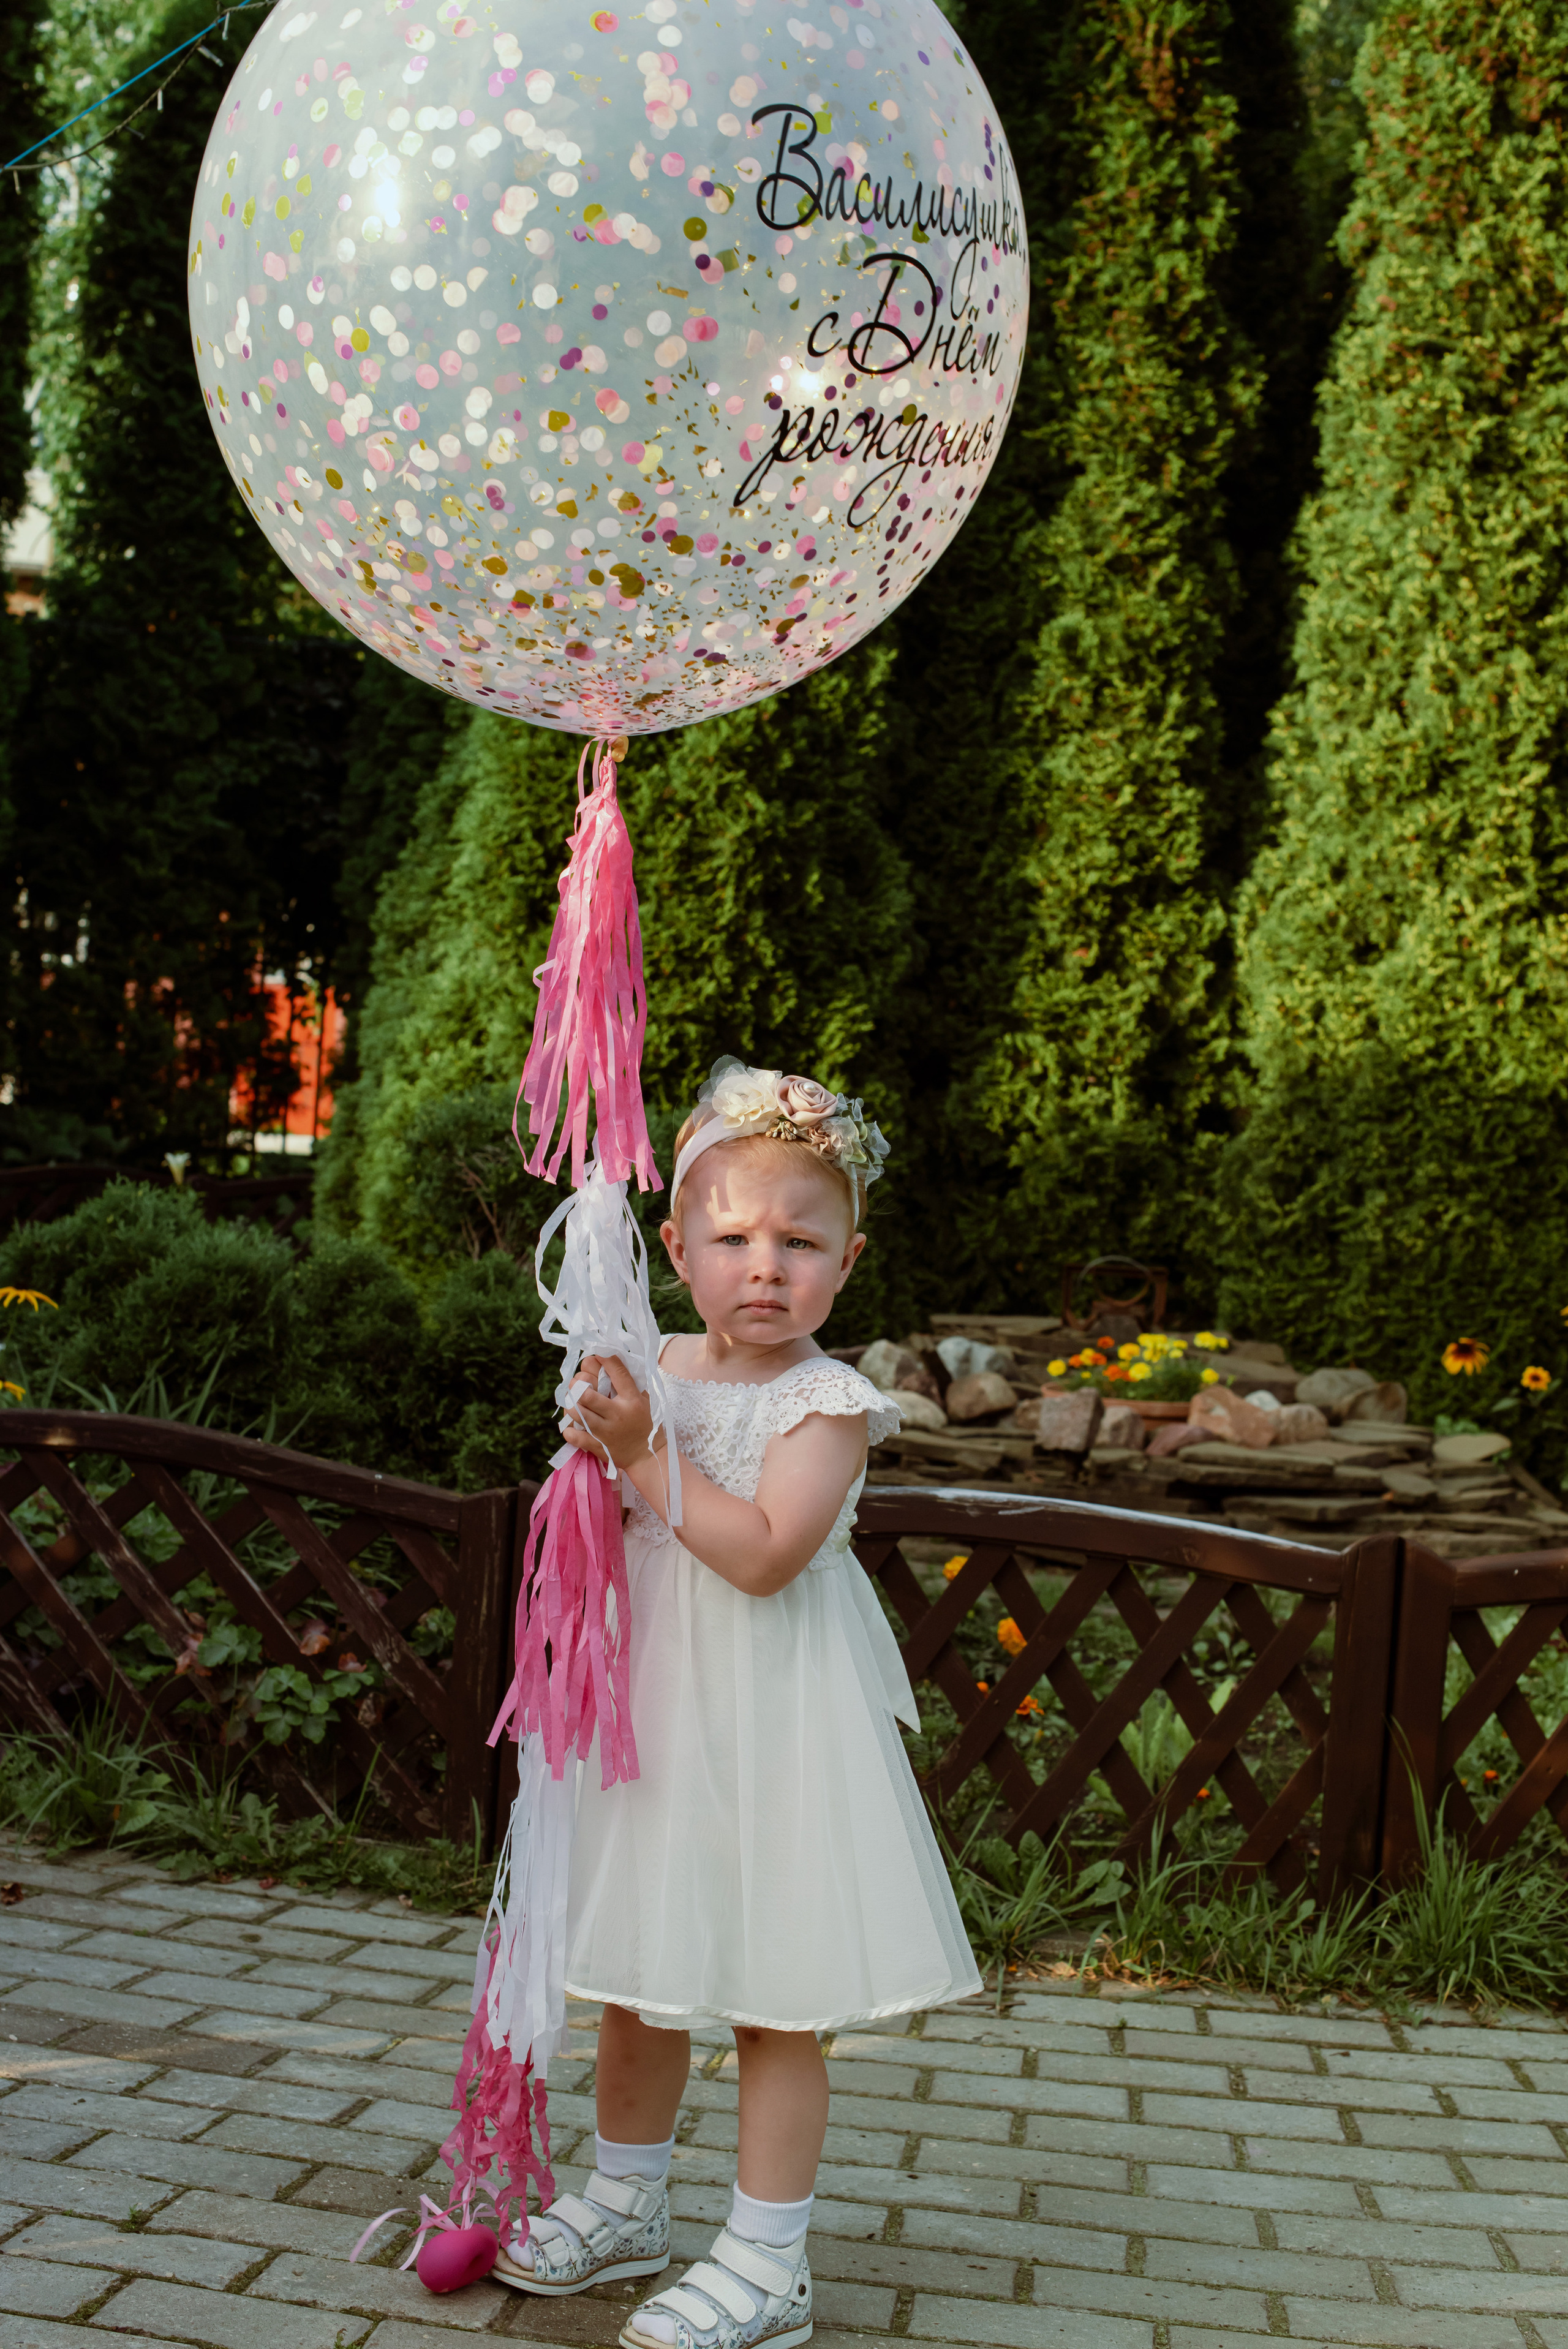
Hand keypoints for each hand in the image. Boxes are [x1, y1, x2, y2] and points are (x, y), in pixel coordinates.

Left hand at [561, 1353, 656, 1472]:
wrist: (649, 1457)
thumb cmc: (646, 1423)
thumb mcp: (644, 1400)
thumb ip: (628, 1383)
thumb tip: (608, 1360)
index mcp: (632, 1400)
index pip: (618, 1373)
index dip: (605, 1359)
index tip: (597, 1354)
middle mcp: (618, 1415)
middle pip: (587, 1394)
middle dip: (576, 1384)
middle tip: (575, 1383)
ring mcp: (606, 1432)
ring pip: (577, 1413)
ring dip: (571, 1404)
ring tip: (572, 1402)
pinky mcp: (598, 1447)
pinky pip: (575, 1436)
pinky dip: (569, 1429)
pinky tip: (572, 1425)